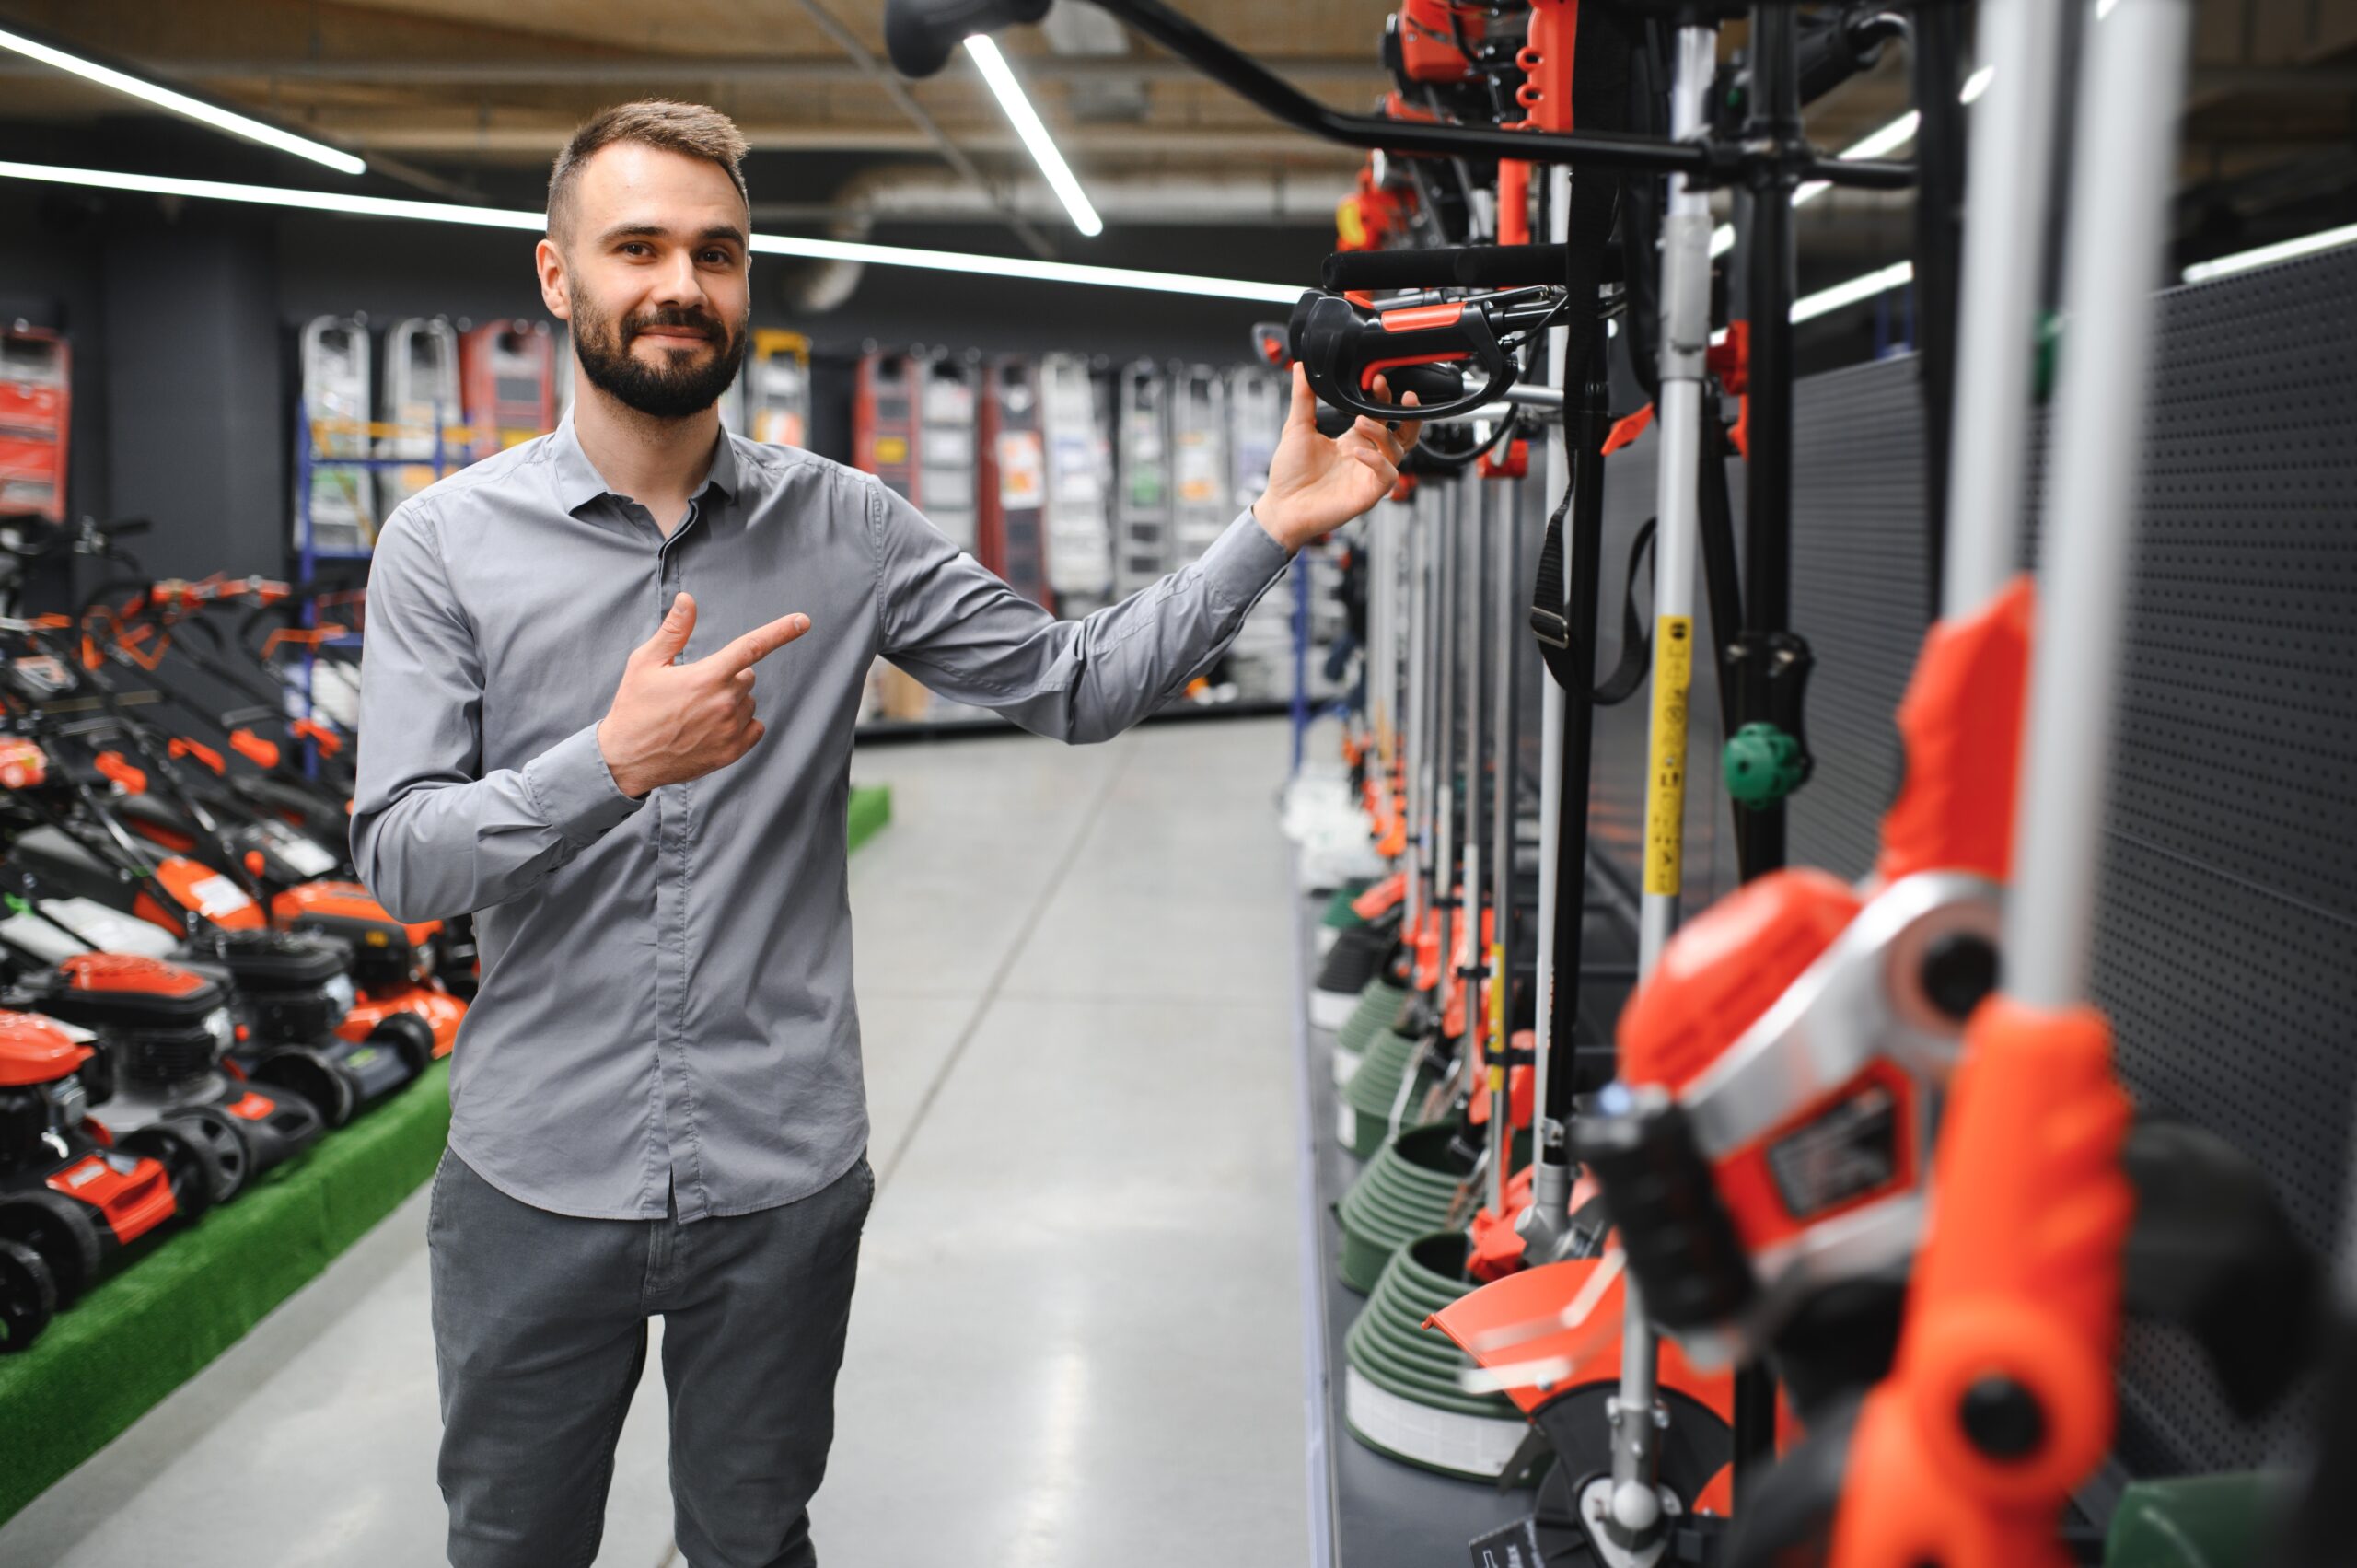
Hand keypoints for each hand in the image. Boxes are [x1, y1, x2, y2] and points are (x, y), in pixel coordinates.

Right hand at [597, 594, 809, 798]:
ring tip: (697, 712)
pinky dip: (740, 724)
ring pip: (749, 702)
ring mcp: (730, 730)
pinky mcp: (732, 752)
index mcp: (706, 677)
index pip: (752, 647)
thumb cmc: (634, 706)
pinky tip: (711, 728)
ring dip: (732, 701)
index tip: (803, 620)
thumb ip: (674, 631)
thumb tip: (688, 600)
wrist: (626, 759)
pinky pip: (755, 727)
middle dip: (728, 675)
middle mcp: (724, 703)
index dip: (780, 631)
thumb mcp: (645, 663)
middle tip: (694, 689)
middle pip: (747, 675)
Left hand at [1251, 365, 1422, 552]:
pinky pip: (1387, 475)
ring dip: (1383, 433)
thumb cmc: (1289, 474)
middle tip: (1401, 394)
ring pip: (1397, 450)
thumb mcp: (1296, 428)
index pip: (1380, 414)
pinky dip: (1377, 461)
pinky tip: (1358, 452)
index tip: (1377, 379)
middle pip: (1403, 432)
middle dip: (1406, 412)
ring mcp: (1368, 475)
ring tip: (1361, 422)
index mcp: (1353, 440)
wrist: (1281, 507)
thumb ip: (1303, 397)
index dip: (1383, 397)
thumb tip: (1301, 367)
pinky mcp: (1368, 493)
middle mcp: (1365, 456)